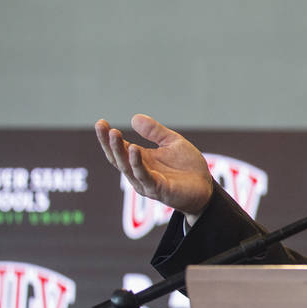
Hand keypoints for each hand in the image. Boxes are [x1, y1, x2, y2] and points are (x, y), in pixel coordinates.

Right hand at [95, 114, 213, 221]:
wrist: (205, 187)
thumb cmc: (187, 167)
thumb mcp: (172, 143)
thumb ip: (155, 132)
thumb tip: (134, 117)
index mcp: (141, 160)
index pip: (119, 148)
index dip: (108, 137)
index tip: (100, 122)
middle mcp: (139, 172)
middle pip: (118, 158)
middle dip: (108, 142)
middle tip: (101, 126)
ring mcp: (146, 182)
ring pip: (127, 167)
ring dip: (119, 150)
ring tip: (114, 134)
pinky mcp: (158, 189)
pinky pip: (144, 176)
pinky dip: (137, 163)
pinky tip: (133, 149)